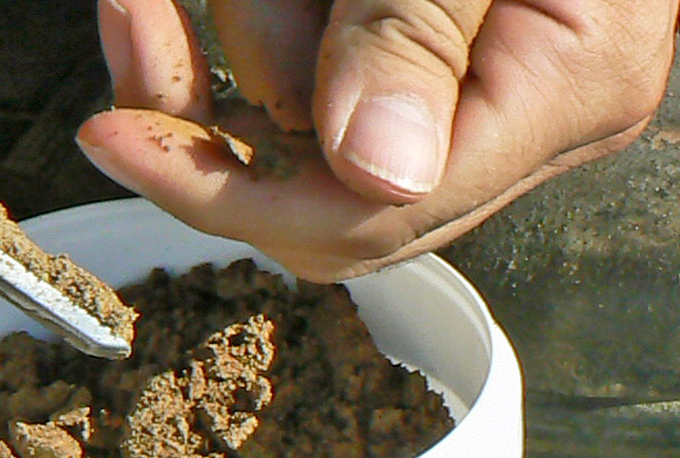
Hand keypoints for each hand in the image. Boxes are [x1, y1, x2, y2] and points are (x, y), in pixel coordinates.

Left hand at [74, 0, 679, 280]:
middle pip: (324, 185)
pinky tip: (190, 2)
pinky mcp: (427, 41)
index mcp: (562, 93)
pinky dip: (264, 18)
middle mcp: (524, 113)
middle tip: (137, 18)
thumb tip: (376, 166)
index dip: (231, 194)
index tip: (117, 137)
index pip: (381, 213)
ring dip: (253, 19)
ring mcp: (478, 82)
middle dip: (217, 106)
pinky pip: (308, 65)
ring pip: (301, 111)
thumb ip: (420, 28)